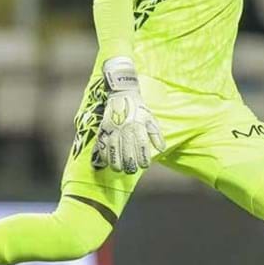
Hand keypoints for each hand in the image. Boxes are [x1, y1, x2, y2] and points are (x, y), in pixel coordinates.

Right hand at [91, 58, 165, 173]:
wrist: (122, 94)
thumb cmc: (139, 110)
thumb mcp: (151, 120)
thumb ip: (157, 136)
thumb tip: (161, 150)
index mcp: (138, 125)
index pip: (142, 145)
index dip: (144, 158)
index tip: (145, 166)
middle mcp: (126, 127)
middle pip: (127, 150)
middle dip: (130, 164)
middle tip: (131, 170)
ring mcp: (113, 128)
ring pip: (114, 149)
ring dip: (115, 162)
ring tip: (119, 169)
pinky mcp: (104, 128)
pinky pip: (102, 144)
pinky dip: (104, 155)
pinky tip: (107, 162)